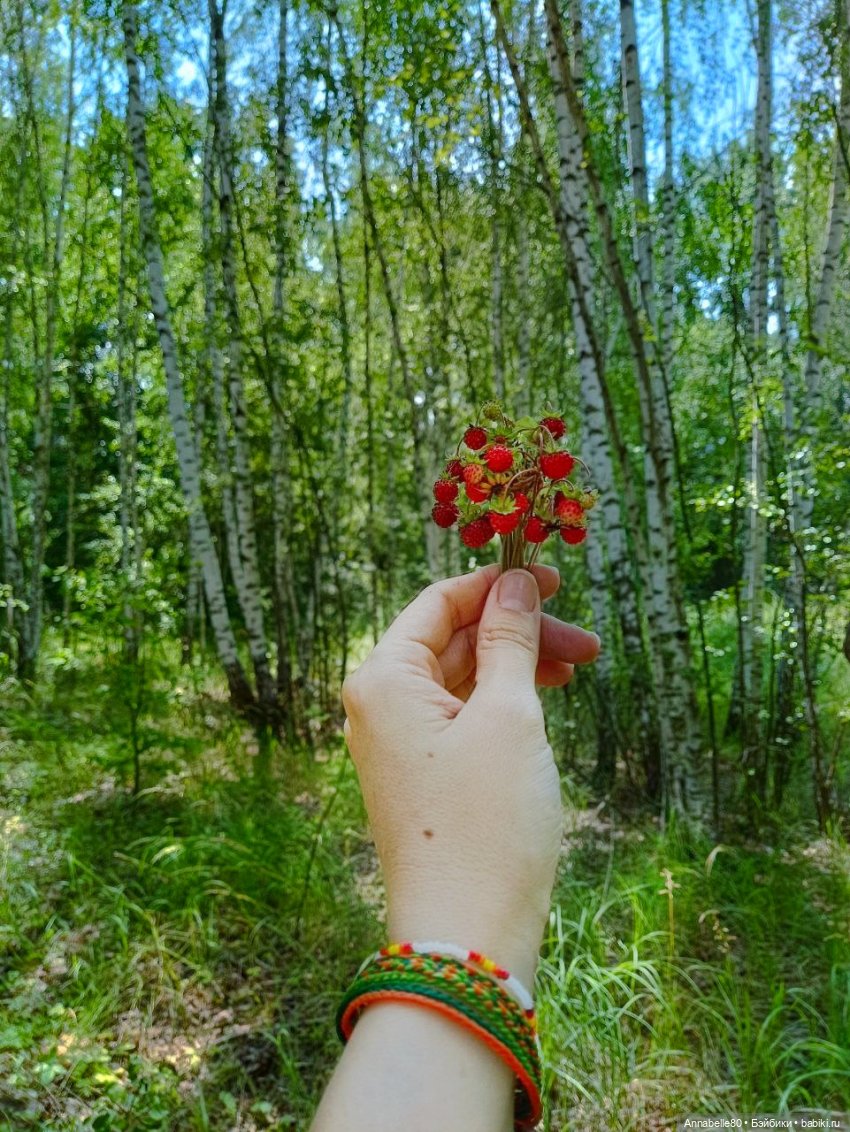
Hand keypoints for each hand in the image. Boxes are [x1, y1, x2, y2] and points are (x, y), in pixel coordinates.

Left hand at [342, 564, 599, 983]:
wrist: (468, 939)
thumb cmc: (486, 823)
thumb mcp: (508, 716)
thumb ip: (510, 640)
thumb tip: (518, 583)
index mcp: (383, 679)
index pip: (438, 602)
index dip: (498, 584)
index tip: (555, 577)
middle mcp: (379, 707)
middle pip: (454, 641)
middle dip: (520, 632)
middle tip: (587, 643)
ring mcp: (399, 746)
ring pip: (463, 680)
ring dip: (519, 668)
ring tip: (580, 671)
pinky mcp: (422, 779)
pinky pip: (462, 718)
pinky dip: (504, 704)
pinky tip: (544, 704)